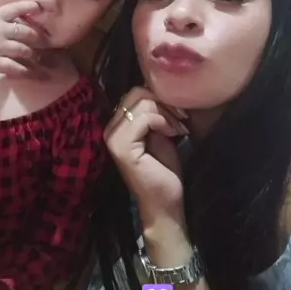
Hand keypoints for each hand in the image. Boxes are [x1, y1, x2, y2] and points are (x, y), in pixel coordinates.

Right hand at [0, 0, 44, 77]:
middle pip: (27, 31)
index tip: (41, 9)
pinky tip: (30, 74)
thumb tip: (2, 17)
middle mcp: (0, 29)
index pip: (17, 8)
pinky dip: (25, 71)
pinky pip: (15, 68)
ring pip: (24, 50)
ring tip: (37, 59)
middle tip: (45, 42)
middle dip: (37, 37)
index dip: (31, 8)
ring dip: (32, 55)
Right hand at [105, 86, 187, 220]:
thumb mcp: (159, 131)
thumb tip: (160, 88)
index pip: (134, 92)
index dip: (159, 97)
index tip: (178, 114)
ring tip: (178, 128)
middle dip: (163, 102)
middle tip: (180, 120)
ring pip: (141, 103)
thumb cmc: (164, 169)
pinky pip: (144, 117)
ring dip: (167, 112)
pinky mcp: (121, 146)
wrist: (165, 201)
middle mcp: (109, 128)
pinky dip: (163, 121)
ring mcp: (112, 137)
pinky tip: (173, 133)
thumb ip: (152, 111)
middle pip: (137, 93)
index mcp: (116, 123)